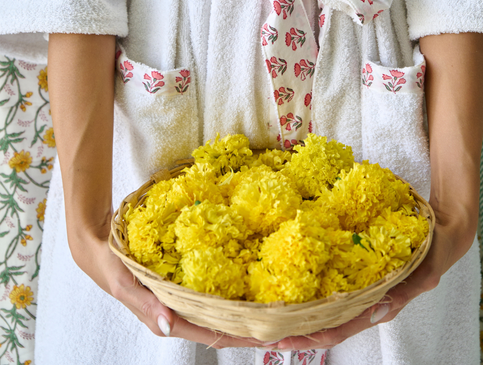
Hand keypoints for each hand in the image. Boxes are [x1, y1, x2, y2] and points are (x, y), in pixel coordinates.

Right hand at [71, 232, 264, 347]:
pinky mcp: (184, 281)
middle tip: (288, 318)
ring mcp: (183, 297)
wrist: (96, 244)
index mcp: (168, 319)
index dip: (243, 336)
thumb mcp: (124, 283)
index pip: (213, 334)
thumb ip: (145, 304)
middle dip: (253, 325)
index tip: (272, 334)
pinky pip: (212, 288)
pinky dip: (231, 287)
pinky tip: (250, 277)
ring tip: (278, 301)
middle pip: (223, 325)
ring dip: (245, 307)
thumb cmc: (109, 266)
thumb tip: (170, 325)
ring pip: (221, 308)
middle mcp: (180, 311)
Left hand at [268, 209, 476, 350]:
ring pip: (324, 307)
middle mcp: (366, 301)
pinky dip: (309, 287)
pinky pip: (330, 284)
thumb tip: (377, 312)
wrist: (445, 230)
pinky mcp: (357, 271)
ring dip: (296, 312)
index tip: (283, 340)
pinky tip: (288, 282)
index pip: (339, 329)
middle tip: (262, 331)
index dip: (310, 337)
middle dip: (294, 330)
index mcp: (380, 306)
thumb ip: (403, 292)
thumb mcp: (426, 271)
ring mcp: (360, 288)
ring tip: (266, 313)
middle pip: (324, 323)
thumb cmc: (436, 251)